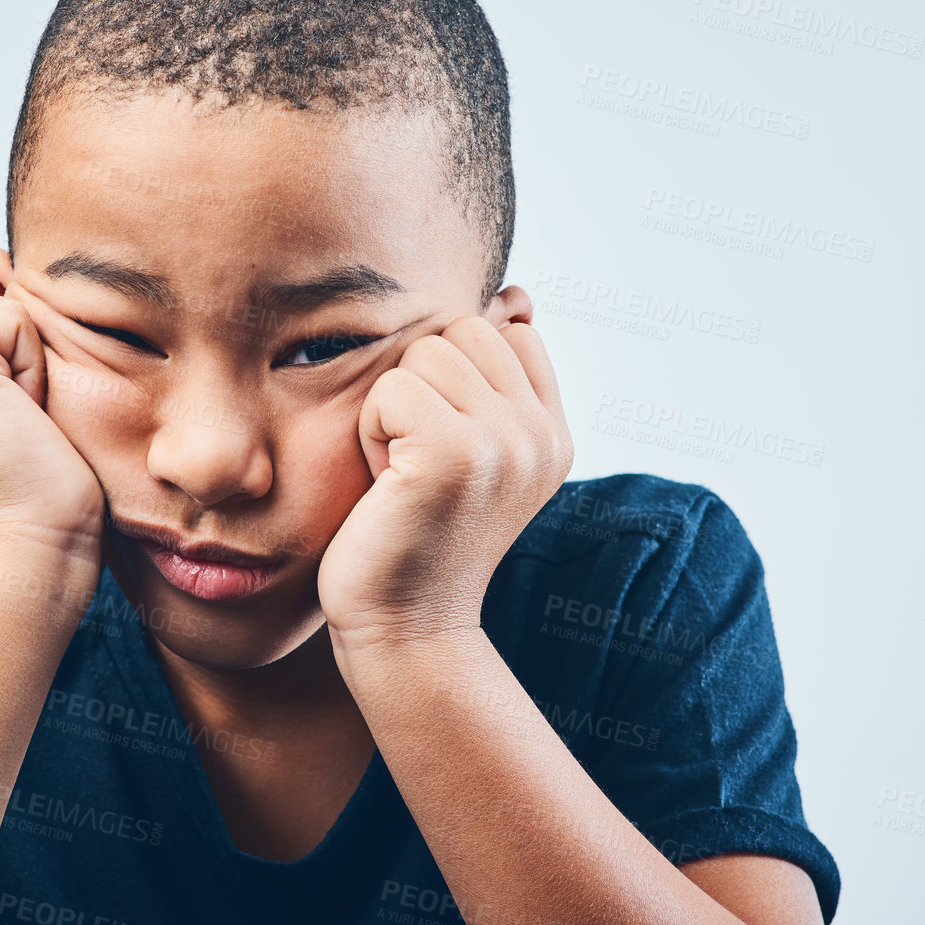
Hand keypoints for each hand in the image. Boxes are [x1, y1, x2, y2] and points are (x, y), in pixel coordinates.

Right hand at [0, 296, 106, 561]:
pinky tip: (21, 422)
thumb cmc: (43, 505)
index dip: (17, 374)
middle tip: (18, 435)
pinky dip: (33, 366)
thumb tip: (14, 317)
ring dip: (26, 367)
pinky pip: (7, 317)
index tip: (14, 439)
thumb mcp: (2, 424)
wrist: (36, 552)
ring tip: (17, 430)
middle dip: (19, 365)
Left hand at [316, 315, 572, 657]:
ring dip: (391, 409)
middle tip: (414, 462)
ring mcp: (508, 443)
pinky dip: (371, 431)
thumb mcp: (466, 448)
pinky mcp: (458, 454)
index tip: (441, 447)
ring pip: (424, 351)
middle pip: (460, 329)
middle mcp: (544, 434)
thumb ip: (491, 377)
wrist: (403, 630)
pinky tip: (386, 485)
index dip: (452, 375)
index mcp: (554, 431)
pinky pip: (392, 388)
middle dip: (418, 385)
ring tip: (401, 474)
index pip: (505, 329)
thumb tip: (516, 294)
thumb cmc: (412, 535)